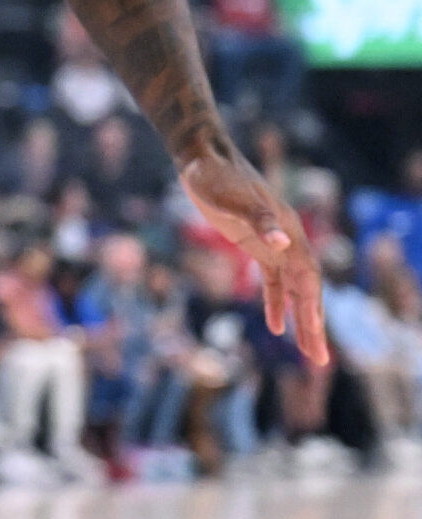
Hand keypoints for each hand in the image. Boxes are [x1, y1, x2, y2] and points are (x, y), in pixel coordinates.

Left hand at [182, 148, 325, 362]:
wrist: (200, 158)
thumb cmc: (214, 176)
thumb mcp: (232, 199)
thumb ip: (259, 220)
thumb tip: (281, 243)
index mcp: (289, 232)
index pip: (308, 279)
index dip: (313, 309)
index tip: (315, 338)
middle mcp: (287, 240)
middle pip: (307, 290)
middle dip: (313, 324)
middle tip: (318, 360)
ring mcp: (273, 243)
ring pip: (293, 288)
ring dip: (300, 318)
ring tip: (306, 351)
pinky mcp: (255, 245)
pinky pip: (273, 281)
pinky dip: (276, 303)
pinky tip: (276, 325)